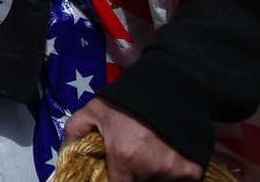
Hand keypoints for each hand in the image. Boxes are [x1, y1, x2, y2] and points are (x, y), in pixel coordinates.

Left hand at [63, 98, 202, 181]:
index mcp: (125, 157)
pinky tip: (166, 155)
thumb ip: (75, 131)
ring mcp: (174, 171)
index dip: (115, 180)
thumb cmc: (131, 99)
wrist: (173, 86)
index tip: (115, 173)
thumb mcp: (95, 110)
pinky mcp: (193, 171)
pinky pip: (179, 181)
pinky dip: (172, 173)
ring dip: (152, 175)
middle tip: (132, 158)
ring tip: (149, 153)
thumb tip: (66, 153)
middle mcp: (151, 169)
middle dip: (133, 175)